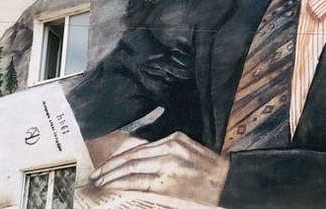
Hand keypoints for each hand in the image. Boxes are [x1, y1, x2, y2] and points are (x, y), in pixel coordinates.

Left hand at [89, 132, 229, 205]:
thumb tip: (140, 162)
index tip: (105, 165)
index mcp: (174, 139)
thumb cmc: (210, 172)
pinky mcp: (169, 180)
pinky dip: (123, 183)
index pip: (139, 148)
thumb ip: (166, 153)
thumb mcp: (189, 152)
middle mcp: (169, 147)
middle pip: (132, 156)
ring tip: (99, 182)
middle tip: (95, 175)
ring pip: (132, 168)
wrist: (230, 183)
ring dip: (112, 175)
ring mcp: (168, 163)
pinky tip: (111, 186)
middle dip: (110, 167)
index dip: (119, 157)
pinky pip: (139, 181)